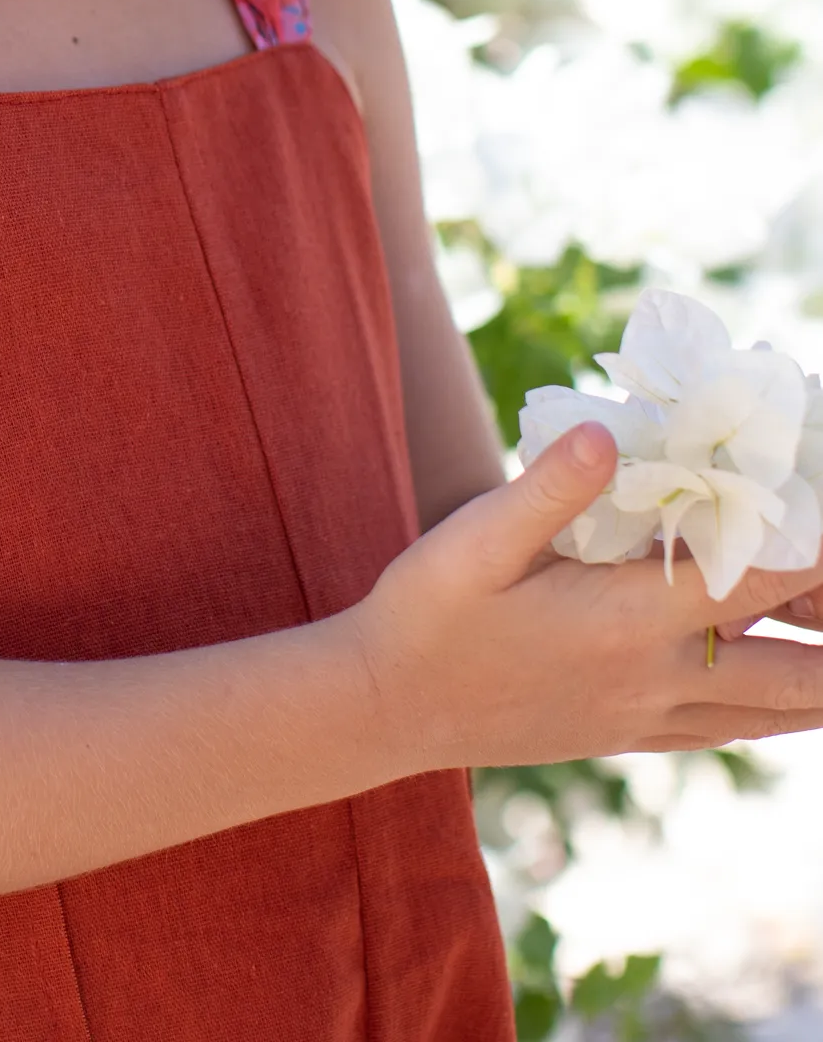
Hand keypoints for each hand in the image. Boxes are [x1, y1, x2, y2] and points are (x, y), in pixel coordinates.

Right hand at [345, 422, 822, 780]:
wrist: (384, 708)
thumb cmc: (425, 614)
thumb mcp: (472, 541)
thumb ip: (547, 489)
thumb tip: (607, 430)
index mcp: (628, 622)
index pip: (755, 581)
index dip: (809, 543)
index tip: (817, 497)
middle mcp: (655, 679)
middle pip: (797, 675)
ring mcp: (646, 716)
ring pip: (773, 715)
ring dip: (817, 676)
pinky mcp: (627, 734)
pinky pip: (729, 731)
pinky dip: (774, 708)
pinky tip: (779, 680)